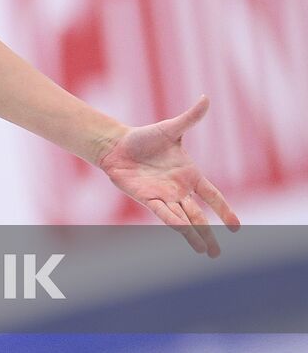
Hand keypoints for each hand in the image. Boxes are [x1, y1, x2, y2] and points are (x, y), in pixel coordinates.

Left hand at [96, 96, 240, 255]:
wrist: (117, 144)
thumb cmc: (144, 138)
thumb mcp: (171, 129)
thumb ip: (190, 118)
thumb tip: (205, 98)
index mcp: (190, 175)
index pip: (212, 196)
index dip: (224, 210)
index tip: (236, 227)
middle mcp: (178, 190)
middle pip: (198, 215)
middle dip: (208, 234)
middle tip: (218, 253)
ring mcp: (163, 196)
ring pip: (182, 219)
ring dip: (193, 235)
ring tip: (205, 251)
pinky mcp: (146, 198)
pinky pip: (162, 212)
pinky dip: (173, 221)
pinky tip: (183, 233)